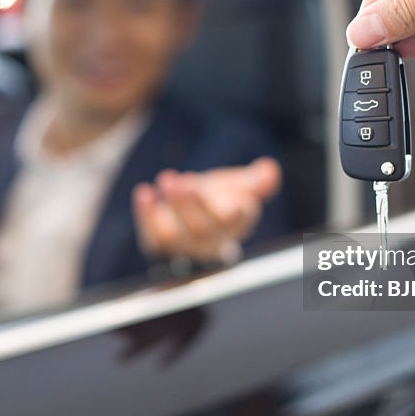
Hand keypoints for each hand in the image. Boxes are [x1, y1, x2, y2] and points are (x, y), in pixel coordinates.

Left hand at [132, 157, 281, 263]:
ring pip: (175, 236)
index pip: (233, 224)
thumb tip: (270, 169)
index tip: (233, 207)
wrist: (197, 215)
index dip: (232, 216)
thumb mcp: (242, 186)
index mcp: (234, 225)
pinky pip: (151, 236)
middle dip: (191, 204)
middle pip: (201, 230)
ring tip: (167, 179)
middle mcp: (210, 242)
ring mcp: (183, 246)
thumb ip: (257, 181)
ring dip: (170, 208)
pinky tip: (144, 193)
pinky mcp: (159, 244)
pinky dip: (145, 215)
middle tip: (183, 181)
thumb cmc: (221, 200)